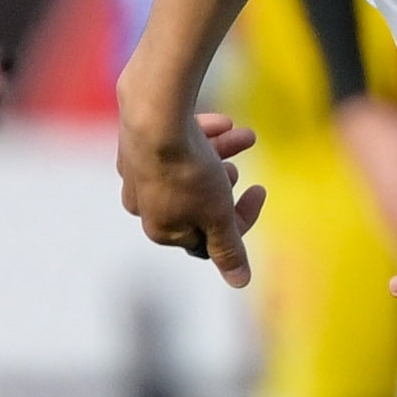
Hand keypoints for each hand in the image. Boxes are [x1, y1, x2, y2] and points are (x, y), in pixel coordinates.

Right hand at [118, 105, 264, 286]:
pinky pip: (173, 142)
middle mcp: (142, 204)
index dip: (239, 220)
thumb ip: (228, 248)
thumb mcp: (217, 215)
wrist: (157, 115)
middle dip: (225, 184)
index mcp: (161, 229)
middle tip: (237, 169)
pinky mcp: (135, 140)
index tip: (261, 191)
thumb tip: (240, 282)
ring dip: (221, 154)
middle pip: (196, 201)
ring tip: (243, 137)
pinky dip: (200, 134)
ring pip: (187, 168)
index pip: (207, 237)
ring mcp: (136, 171)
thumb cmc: (189, 172)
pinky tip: (223, 123)